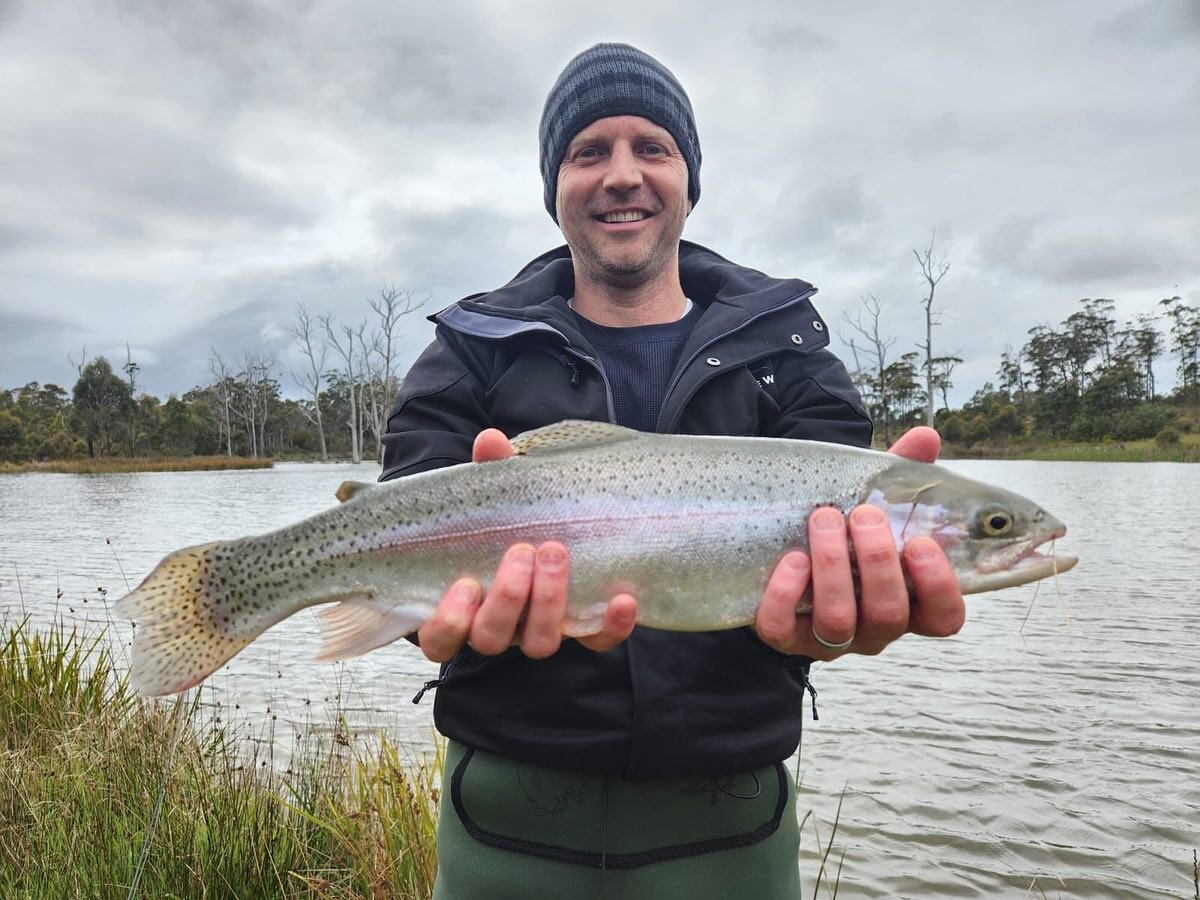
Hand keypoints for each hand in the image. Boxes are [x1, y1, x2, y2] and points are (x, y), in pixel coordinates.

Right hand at [417, 428, 637, 662]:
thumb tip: (490, 441)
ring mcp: (540, 632)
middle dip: (508, 597)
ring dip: (547, 603)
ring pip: (538, 644)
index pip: (440, 638)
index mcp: (463, 606)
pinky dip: (611, 626)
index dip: (449, 622)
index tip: (465, 585)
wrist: (554, 531)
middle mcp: (498, 627)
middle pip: (492, 637)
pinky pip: (597, 642)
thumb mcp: (496, 499)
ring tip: (556, 553)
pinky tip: (623, 599)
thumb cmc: (508, 522)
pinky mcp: (583, 632)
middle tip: (524, 551)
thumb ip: (491, 475)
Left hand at [754, 426, 965, 659]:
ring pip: (839, 621)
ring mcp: (828, 638)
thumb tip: (925, 438)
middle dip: (877, 561)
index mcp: (908, 600)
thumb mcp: (874, 503)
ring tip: (823, 520)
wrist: (780, 552)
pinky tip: (792, 560)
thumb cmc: (844, 532)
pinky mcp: (784, 637)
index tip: (921, 544)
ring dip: (834, 567)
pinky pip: (783, 630)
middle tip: (862, 515)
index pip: (943, 617)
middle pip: (889, 614)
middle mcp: (874, 629)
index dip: (939, 587)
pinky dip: (786, 594)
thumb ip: (903, 476)